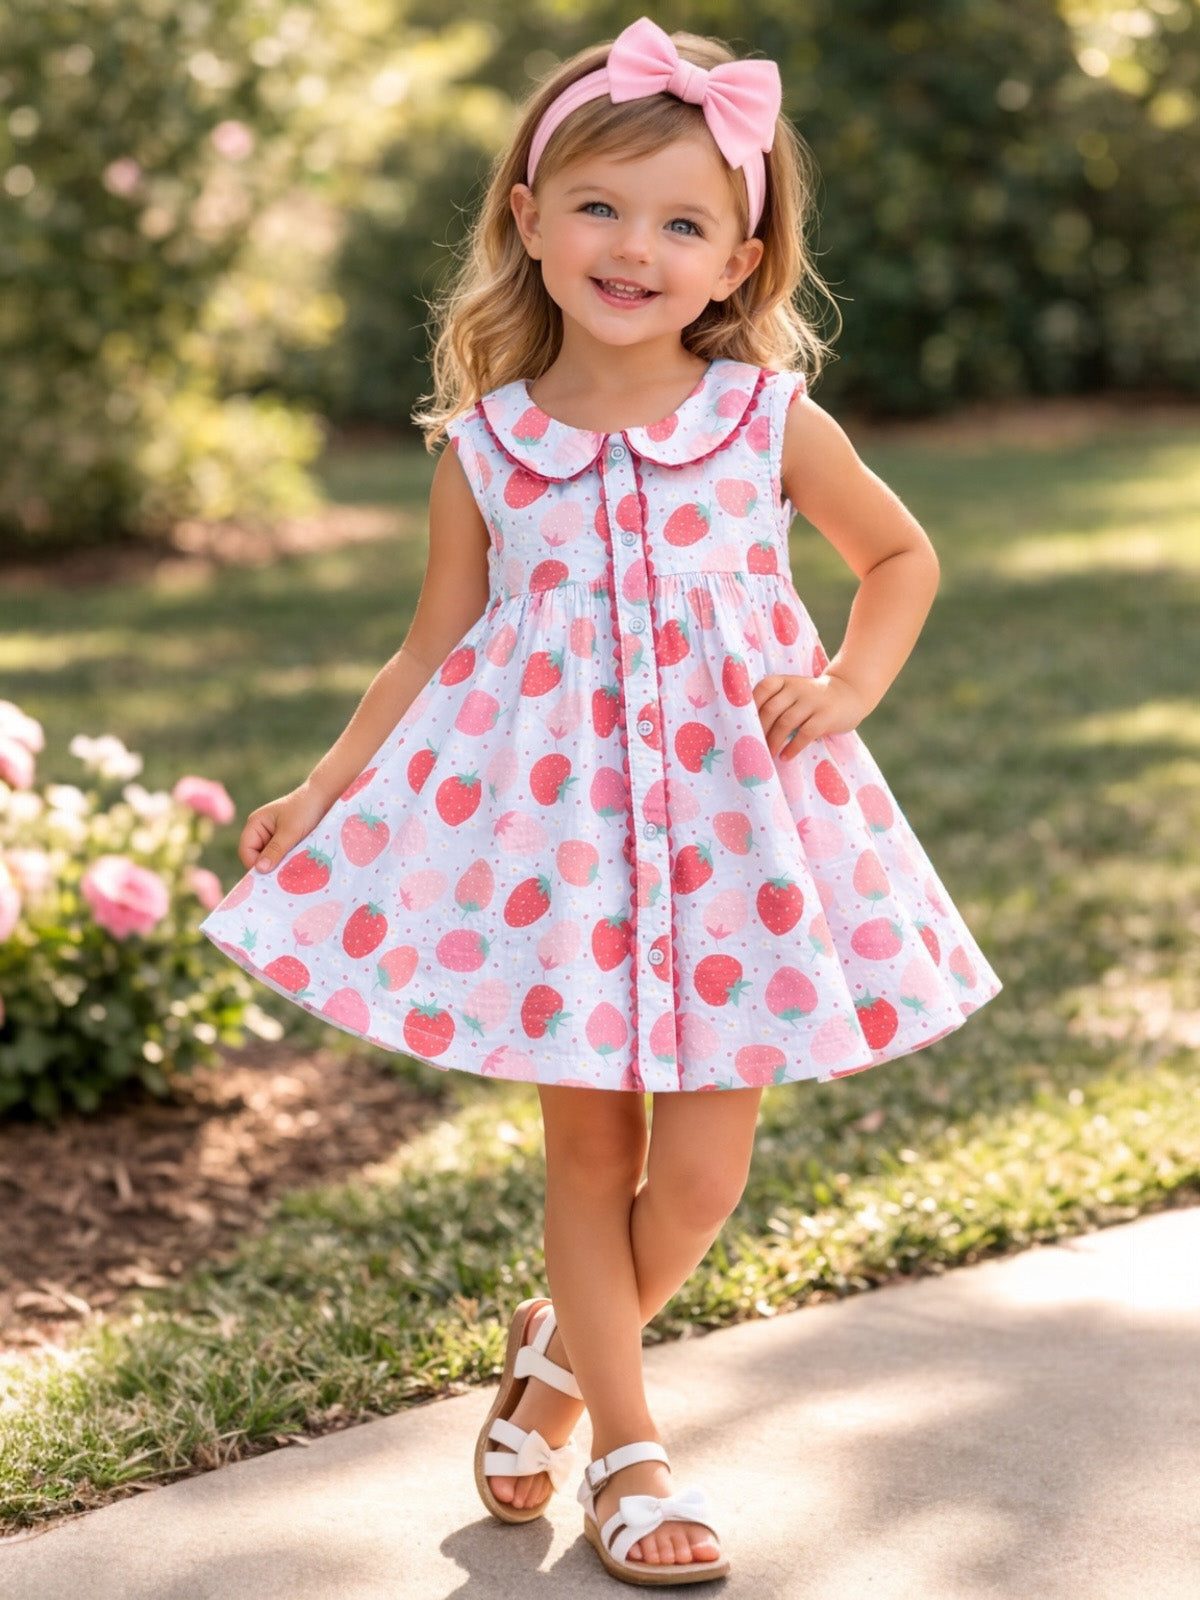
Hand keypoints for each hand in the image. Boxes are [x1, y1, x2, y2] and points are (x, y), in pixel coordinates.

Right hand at [238, 782, 333, 874]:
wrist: (325, 798)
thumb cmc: (305, 810)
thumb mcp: (290, 831)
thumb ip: (275, 850)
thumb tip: (259, 869)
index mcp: (255, 824)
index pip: (246, 851)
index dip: (254, 865)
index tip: (269, 878)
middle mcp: (261, 832)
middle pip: (257, 857)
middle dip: (269, 868)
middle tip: (282, 879)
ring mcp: (273, 838)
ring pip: (271, 860)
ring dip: (280, 866)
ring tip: (292, 874)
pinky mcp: (286, 843)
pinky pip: (282, 858)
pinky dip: (288, 863)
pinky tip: (297, 868)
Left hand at [752, 673, 870, 759]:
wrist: (849, 693)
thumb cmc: (812, 699)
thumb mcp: (793, 693)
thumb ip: (776, 704)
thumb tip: (751, 731)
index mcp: (785, 681)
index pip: (762, 689)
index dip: (750, 707)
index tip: (744, 725)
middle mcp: (797, 688)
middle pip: (771, 709)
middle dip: (760, 730)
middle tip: (755, 746)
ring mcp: (812, 701)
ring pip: (786, 722)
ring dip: (774, 741)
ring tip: (769, 753)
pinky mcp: (826, 715)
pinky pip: (805, 734)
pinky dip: (793, 747)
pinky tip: (786, 756)